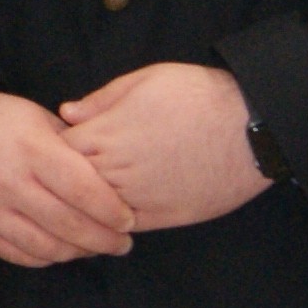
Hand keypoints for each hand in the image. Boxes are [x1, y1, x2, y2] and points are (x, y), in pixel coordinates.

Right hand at [0, 92, 134, 266]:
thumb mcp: (36, 117)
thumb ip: (72, 146)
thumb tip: (108, 173)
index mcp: (32, 150)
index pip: (84, 191)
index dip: (112, 211)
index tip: (129, 218)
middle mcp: (11, 184)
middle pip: (70, 225)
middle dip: (105, 239)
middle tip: (123, 242)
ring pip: (47, 248)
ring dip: (79, 253)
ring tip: (96, 248)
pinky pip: (21, 256)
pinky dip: (48, 258)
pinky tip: (63, 250)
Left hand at [56, 63, 268, 234]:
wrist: (251, 129)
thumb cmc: (200, 96)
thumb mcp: (146, 80)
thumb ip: (102, 99)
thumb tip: (67, 114)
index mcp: (106, 134)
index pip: (58, 152)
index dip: (56, 149)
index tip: (61, 145)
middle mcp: (116, 171)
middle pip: (69, 185)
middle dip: (65, 179)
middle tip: (68, 174)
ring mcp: (138, 198)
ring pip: (92, 211)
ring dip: (86, 204)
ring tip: (85, 195)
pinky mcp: (161, 217)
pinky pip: (121, 227)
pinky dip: (111, 222)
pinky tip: (111, 213)